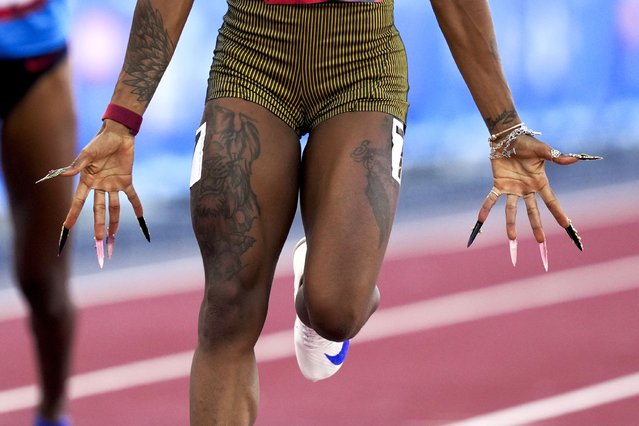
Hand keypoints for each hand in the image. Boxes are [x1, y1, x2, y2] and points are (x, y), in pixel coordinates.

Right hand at [36, 121, 149, 266]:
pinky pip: (132, 196)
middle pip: (98, 210)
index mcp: (87, 181)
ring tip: (113, 236)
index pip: (78, 201)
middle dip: (98, 225)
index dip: (73, 214)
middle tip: (98, 241)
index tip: (67, 227)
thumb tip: (65, 175)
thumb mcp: (87, 154)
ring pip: (113, 207)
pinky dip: (137, 206)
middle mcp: (99, 186)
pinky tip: (141, 217)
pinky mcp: (126, 180)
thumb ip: (78, 165)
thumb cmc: (99, 142)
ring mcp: (113, 184)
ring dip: (114, 221)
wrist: (118, 134)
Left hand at [466, 133, 601, 270]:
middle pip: (533, 211)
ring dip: (511, 223)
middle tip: (540, 241)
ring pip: (512, 209)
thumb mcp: (542, 150)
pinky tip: (480, 220)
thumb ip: (556, 156)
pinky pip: (491, 199)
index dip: (558, 213)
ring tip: (511, 238)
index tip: (566, 225)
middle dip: (536, 225)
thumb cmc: (527, 143)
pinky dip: (486, 209)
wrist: (508, 138)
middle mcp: (527, 189)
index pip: (551, 200)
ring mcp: (512, 189)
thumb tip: (573, 159)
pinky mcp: (499, 185)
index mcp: (539, 182)